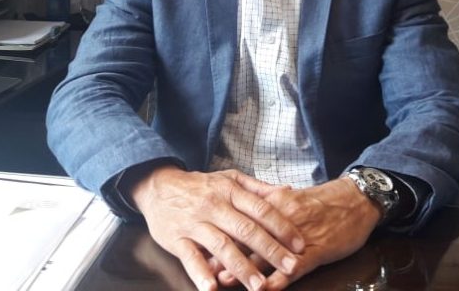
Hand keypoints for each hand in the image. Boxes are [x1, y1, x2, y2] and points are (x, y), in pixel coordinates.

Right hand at [128, 166, 304, 290]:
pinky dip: (201, 274)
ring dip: (242, 267)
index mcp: (230, 191)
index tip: (300, 244)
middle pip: (246, 230)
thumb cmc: (200, 186)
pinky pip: (190, 258)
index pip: (261, 210)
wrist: (158, 186)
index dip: (282, 227)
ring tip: (259, 286)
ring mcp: (195, 223)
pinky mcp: (177, 239)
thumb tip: (288, 192)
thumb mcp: (229, 179)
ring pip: (221, 246)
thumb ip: (258, 188)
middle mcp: (214, 206)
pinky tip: (212, 288)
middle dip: (270, 250)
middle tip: (290, 267)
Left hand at [220, 177, 382, 288]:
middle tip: (205, 267)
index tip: (200, 242)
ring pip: (265, 255)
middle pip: (247, 239)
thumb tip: (245, 207)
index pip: (241, 219)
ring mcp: (297, 237)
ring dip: (243, 270)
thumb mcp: (292, 197)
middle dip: (224, 255)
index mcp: (274, 203)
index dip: (221, 233)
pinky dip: (277, 280)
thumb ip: (268, 201)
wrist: (357, 201)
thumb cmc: (323, 202)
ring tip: (224, 282)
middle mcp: (281, 219)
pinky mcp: (315, 252)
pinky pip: (292, 268)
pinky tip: (264, 289)